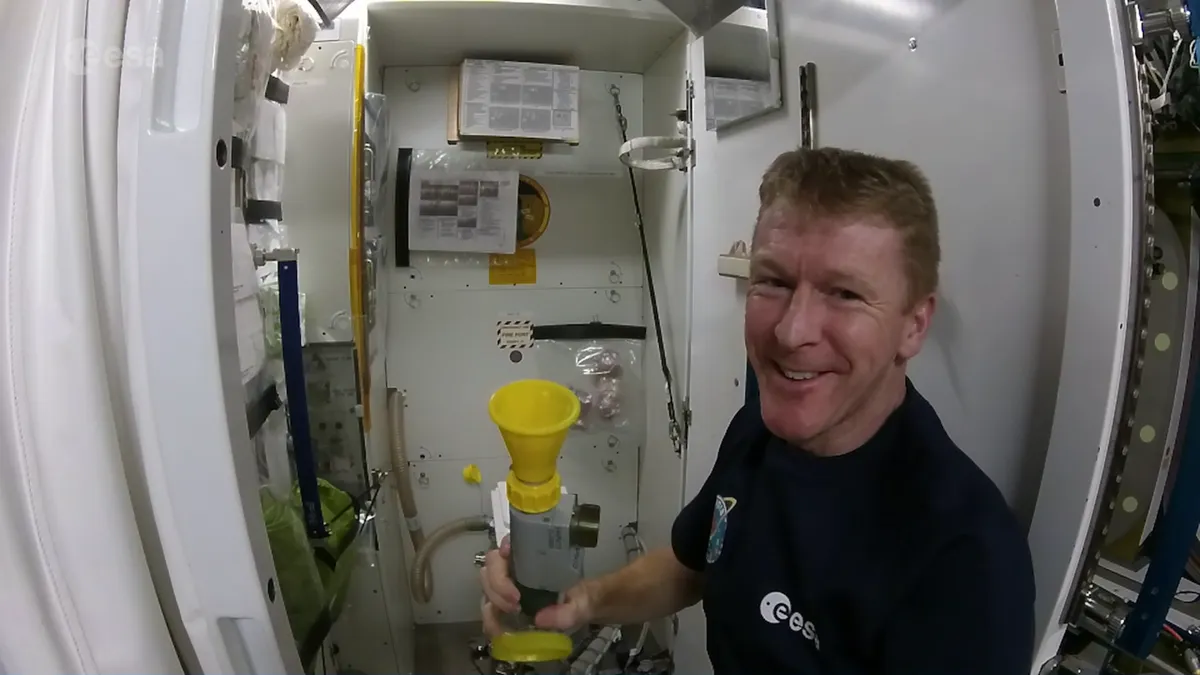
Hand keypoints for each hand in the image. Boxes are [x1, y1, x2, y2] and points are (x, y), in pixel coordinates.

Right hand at [479, 536, 597, 635]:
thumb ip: (569, 610)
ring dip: (493, 602)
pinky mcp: (504, 605)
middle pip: (492, 566)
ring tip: (512, 616)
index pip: (512, 542)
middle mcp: (517, 568)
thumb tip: (541, 619)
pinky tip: (501, 631)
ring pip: (486, 587)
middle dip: (498, 584)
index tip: (507, 556)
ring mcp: (507, 586)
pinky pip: (489, 609)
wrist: (583, 611)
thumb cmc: (582, 597)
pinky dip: (491, 621)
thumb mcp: (583, 602)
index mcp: (535, 557)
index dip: (504, 547)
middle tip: (515, 604)